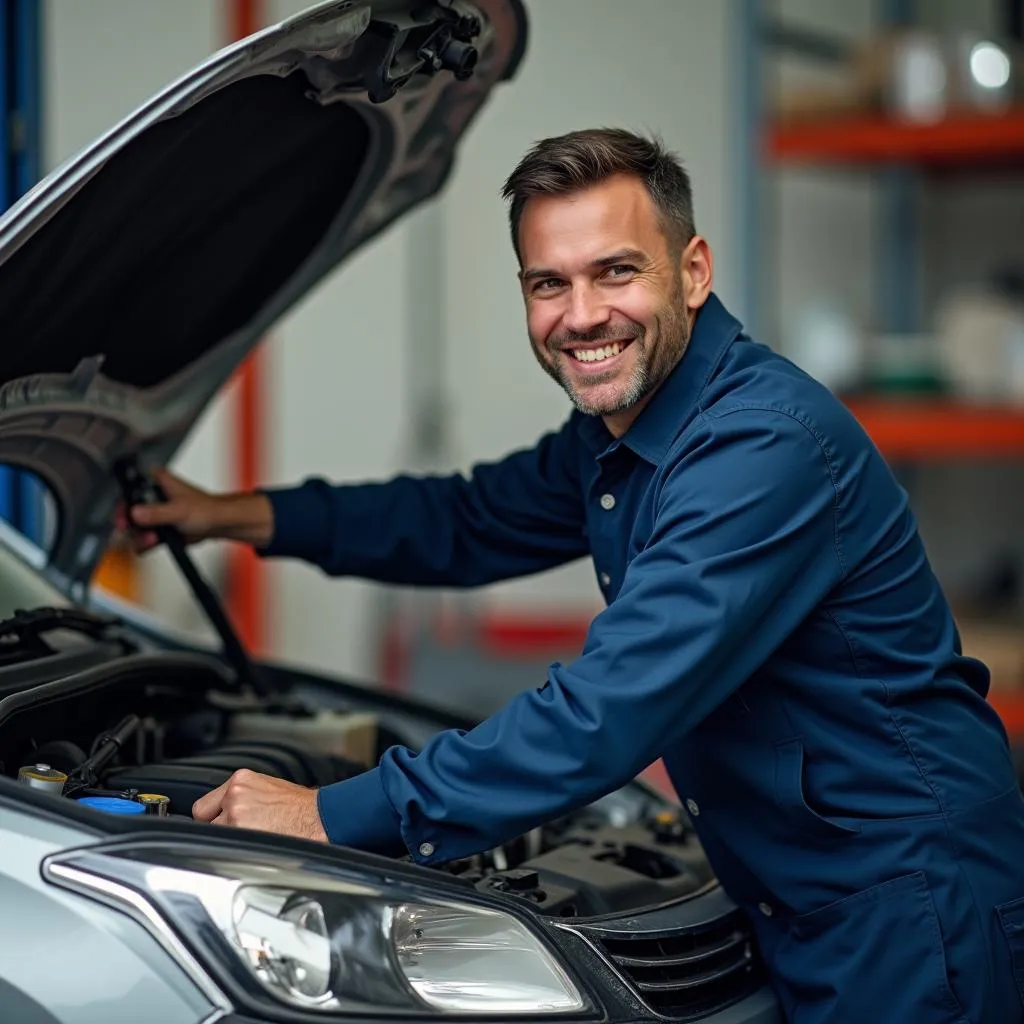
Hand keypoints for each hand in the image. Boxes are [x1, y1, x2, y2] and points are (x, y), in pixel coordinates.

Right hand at [114, 467, 273, 552]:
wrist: (219, 525)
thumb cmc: (207, 509)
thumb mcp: (179, 510)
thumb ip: (157, 513)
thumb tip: (137, 514)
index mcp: (156, 481)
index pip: (128, 490)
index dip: (123, 506)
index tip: (124, 520)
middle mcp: (152, 495)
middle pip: (128, 512)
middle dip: (134, 526)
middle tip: (141, 533)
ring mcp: (154, 512)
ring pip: (134, 527)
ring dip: (141, 536)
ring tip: (153, 539)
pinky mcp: (158, 527)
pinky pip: (143, 537)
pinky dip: (146, 543)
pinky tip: (154, 544)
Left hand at [193, 769, 327, 841]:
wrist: (320, 817)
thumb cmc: (300, 808)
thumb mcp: (267, 788)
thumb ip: (242, 795)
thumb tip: (224, 811)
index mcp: (241, 779)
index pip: (206, 803)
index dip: (215, 816)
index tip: (226, 822)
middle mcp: (235, 794)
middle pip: (204, 819)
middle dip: (218, 828)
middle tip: (241, 833)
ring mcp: (235, 814)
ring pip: (214, 836)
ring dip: (229, 841)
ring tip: (253, 840)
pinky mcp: (240, 833)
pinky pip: (223, 848)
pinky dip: (234, 851)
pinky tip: (253, 847)